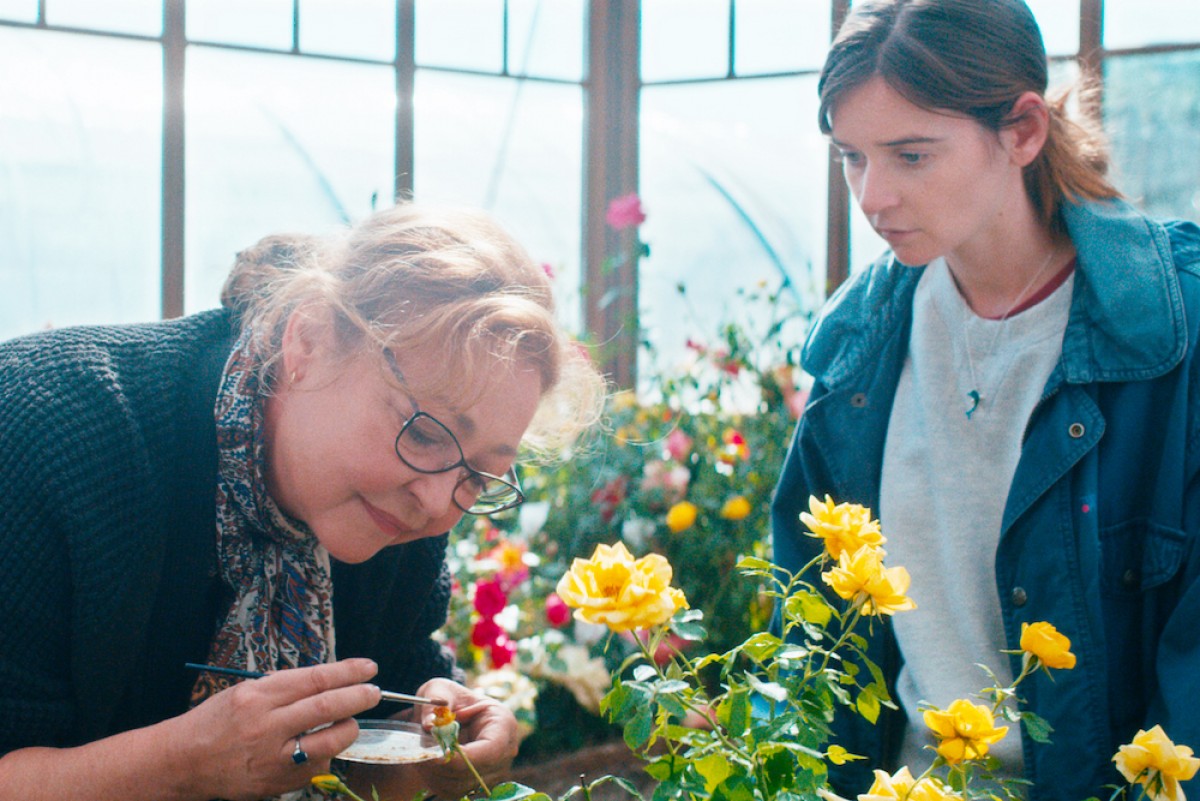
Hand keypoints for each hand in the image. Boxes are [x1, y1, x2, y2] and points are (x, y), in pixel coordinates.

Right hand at [164, 658, 381, 800]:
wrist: (184, 762)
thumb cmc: (216, 721)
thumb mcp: (245, 691)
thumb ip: (284, 687)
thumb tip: (326, 680)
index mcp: (259, 697)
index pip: (315, 679)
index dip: (348, 672)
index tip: (368, 667)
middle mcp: (267, 726)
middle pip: (327, 707)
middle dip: (358, 697)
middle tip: (374, 692)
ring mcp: (273, 757)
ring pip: (329, 741)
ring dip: (349, 729)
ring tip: (353, 721)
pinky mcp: (277, 782)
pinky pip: (315, 765)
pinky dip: (326, 753)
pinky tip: (324, 746)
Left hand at [413, 678, 519, 797]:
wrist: (448, 711)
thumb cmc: (448, 697)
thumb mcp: (439, 689)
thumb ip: (435, 701)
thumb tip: (430, 725)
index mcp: (503, 723)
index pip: (492, 749)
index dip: (466, 758)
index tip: (437, 756)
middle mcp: (504, 751)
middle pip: (477, 772)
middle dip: (444, 767)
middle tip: (419, 756)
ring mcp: (493, 770)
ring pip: (462, 785)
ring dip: (436, 775)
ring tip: (421, 756)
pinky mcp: (477, 782)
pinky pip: (454, 792)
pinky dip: (436, 782)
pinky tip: (427, 765)